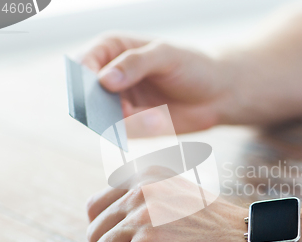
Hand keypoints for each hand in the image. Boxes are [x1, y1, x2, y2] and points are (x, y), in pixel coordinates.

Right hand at [79, 33, 239, 134]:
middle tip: (125, 109)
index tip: (101, 87)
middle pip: (86, 95)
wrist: (218, 94)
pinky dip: (140, 129)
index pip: (84, 62)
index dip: (85, 76)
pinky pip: (124, 132)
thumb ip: (135, 63)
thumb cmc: (193, 66)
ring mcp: (119, 102)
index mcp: (112, 49)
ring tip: (157, 117)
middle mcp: (110, 76)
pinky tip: (161, 120)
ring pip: (103, 118)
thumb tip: (103, 80)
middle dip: (102, 106)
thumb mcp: (166, 56)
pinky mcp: (132, 124)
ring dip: (128, 120)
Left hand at [85, 166, 261, 241]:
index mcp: (146, 174)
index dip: (111, 232)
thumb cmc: (217, 230)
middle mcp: (140, 189)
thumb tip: (106, 224)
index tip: (139, 241)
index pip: (96, 205)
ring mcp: (142, 217)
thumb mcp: (177, 198)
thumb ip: (144, 200)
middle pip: (95, 232)